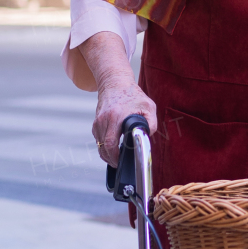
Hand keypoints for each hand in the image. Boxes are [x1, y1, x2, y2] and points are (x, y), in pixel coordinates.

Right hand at [77, 32, 158, 164]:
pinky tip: (112, 149)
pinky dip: (104, 146)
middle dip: (111, 159)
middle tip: (119, 165)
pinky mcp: (96, 123)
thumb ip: (151, 123)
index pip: (111, 143)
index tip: (122, 162)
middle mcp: (104, 120)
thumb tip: (147, 137)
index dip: (115, 156)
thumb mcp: (148, 106)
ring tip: (117, 159)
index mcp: (115, 117)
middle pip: (103, 147)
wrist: (115, 83)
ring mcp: (98, 122)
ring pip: (99, 145)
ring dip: (107, 154)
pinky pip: (98, 140)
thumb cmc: (133, 95)